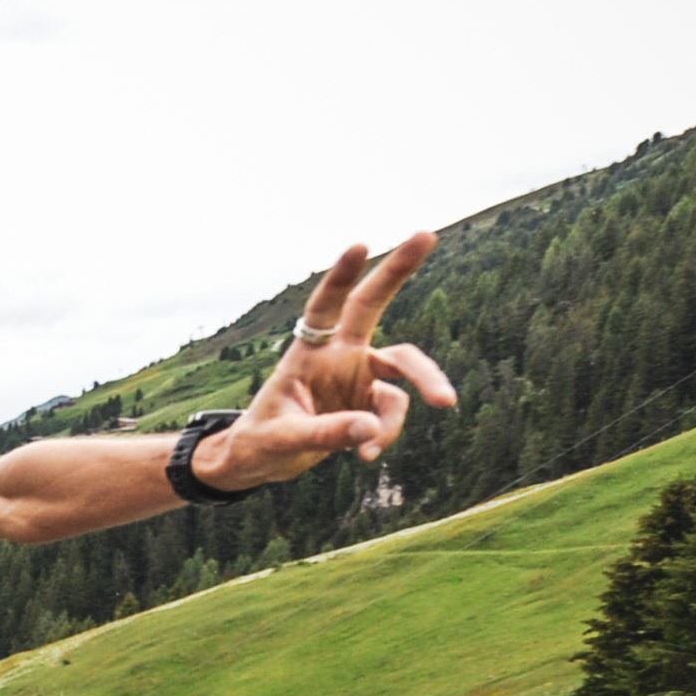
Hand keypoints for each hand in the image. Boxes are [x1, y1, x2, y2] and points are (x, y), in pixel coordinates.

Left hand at [199, 232, 460, 490]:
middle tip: (428, 232)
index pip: (325, 306)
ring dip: (425, 384)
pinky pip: (393, 413)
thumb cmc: (259, 442)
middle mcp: (338, 355)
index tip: (360, 245)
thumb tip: (371, 429)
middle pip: (372, 304)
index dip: (340, 276)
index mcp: (308, 352)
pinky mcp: (372, 403)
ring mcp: (359, 377)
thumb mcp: (280, 440)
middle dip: (399, 269)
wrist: (261, 463)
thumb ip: (324, 434)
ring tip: (436, 408)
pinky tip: (366, 456)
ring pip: (403, 369)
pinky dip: (385, 433)